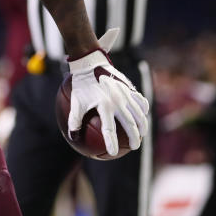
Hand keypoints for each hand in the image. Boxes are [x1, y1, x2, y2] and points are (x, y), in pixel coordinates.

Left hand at [67, 28, 149, 156]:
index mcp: (103, 105)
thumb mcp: (75, 103)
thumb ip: (74, 120)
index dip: (111, 142)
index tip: (113, 153)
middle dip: (134, 137)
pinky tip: (143, 115)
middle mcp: (116, 100)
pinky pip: (140, 100)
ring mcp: (124, 94)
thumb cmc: (81, 84)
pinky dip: (143, 108)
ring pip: (138, 113)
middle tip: (134, 146)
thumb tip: (72, 136)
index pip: (109, 129)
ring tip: (142, 134)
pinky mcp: (128, 87)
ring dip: (142, 125)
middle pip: (129, 123)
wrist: (89, 63)